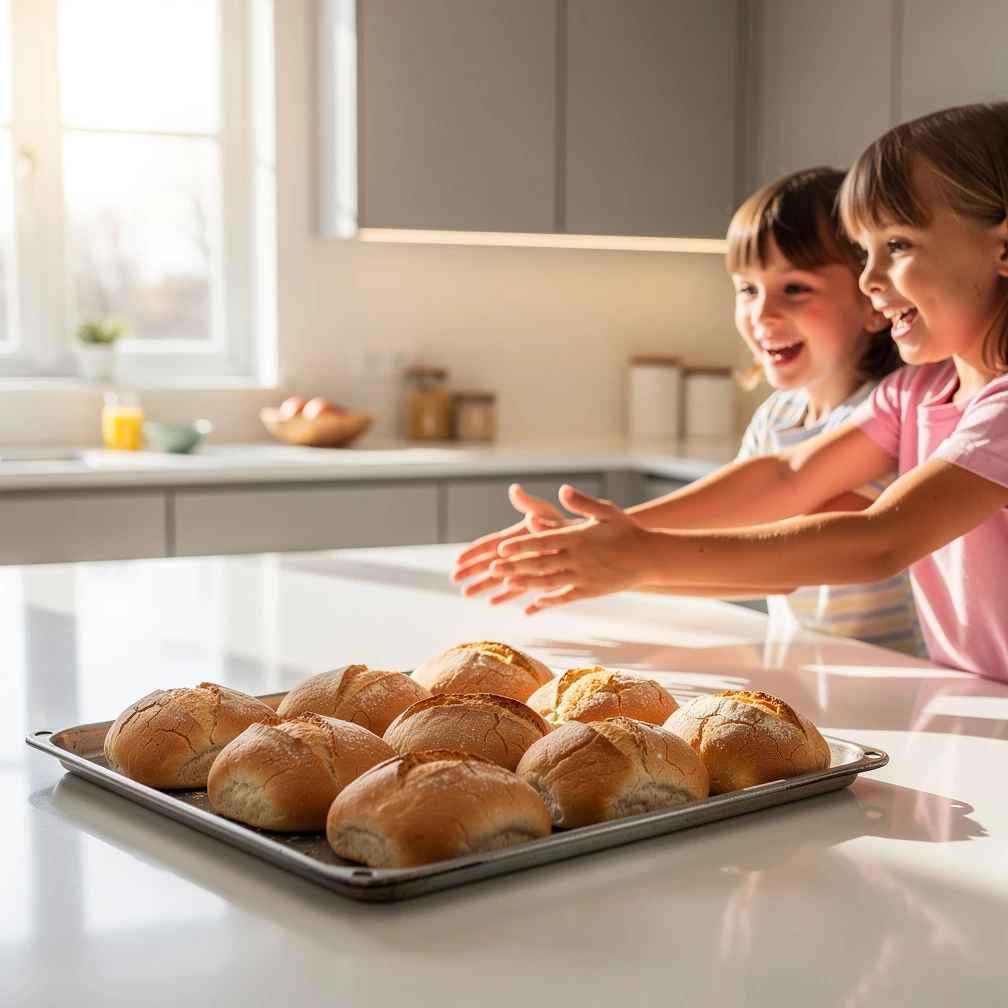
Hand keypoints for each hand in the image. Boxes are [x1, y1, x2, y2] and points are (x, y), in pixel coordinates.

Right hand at [450, 483, 575, 602]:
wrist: (584, 542)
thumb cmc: (564, 524)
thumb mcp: (547, 512)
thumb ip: (530, 505)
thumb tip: (516, 490)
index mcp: (515, 537)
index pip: (489, 545)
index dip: (473, 552)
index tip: (457, 559)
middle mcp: (516, 552)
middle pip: (489, 563)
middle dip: (471, 571)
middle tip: (453, 579)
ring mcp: (524, 566)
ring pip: (500, 578)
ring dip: (482, 586)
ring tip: (465, 594)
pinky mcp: (534, 578)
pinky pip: (517, 589)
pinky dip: (505, 596)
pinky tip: (492, 604)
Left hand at [490, 485, 653, 613]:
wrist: (651, 557)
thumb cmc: (627, 531)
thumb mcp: (607, 511)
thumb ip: (583, 503)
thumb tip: (563, 490)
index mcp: (578, 537)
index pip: (543, 540)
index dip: (521, 545)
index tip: (501, 548)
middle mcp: (578, 558)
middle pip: (541, 563)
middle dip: (515, 566)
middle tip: (492, 569)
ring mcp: (584, 576)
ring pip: (550, 582)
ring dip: (526, 584)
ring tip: (506, 585)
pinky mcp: (590, 591)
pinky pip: (566, 597)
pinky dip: (549, 601)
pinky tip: (533, 604)